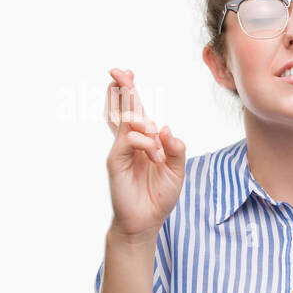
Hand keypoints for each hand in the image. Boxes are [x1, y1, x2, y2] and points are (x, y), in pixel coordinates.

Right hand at [104, 68, 186, 240]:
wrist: (146, 220)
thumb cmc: (159, 195)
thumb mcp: (177, 171)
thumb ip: (176, 149)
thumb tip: (166, 128)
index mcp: (145, 141)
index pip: (136, 111)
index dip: (130, 92)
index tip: (128, 73)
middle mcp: (130, 142)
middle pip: (122, 109)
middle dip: (121, 88)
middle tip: (118, 71)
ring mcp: (121, 150)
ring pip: (123, 121)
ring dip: (138, 116)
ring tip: (150, 127)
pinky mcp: (116, 161)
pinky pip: (127, 141)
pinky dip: (143, 141)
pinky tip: (154, 153)